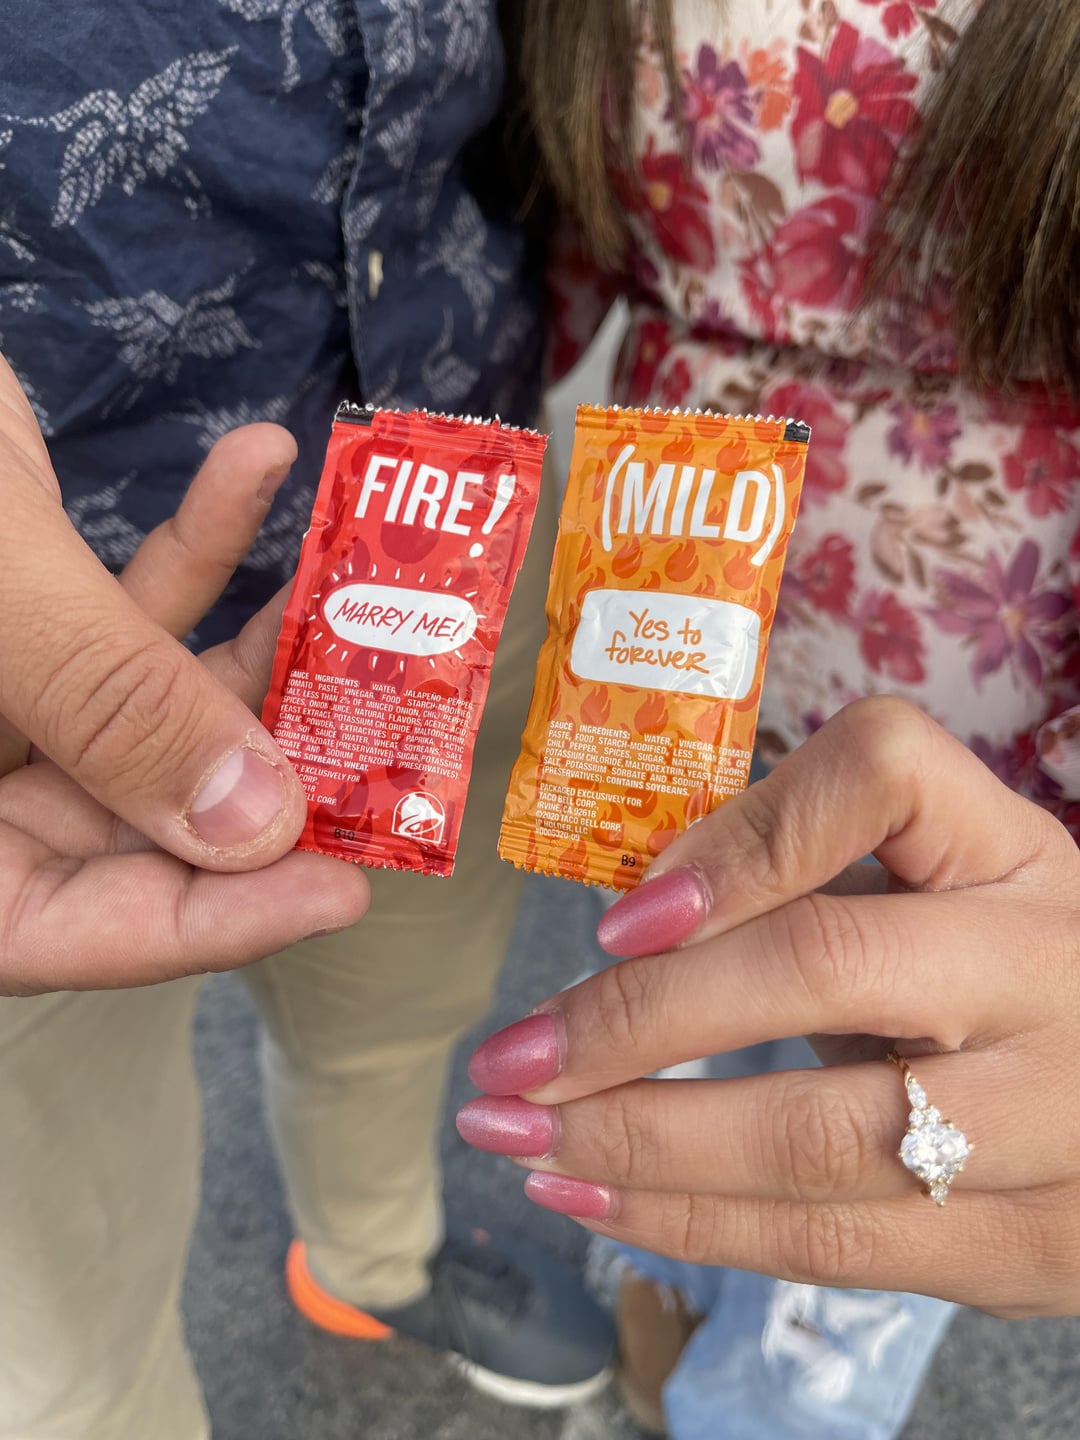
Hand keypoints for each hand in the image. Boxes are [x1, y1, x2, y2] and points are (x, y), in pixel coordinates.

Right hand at [0, 384, 369, 992]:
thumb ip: (109, 706)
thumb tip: (257, 829)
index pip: (58, 933)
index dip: (207, 926)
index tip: (344, 890)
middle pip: (121, 822)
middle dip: (258, 766)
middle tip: (384, 729)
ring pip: (135, 712)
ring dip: (244, 641)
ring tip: (350, 587)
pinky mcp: (0, 622)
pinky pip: (102, 608)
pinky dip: (178, 547)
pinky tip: (254, 462)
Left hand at [459, 698, 1079, 1318]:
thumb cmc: (991, 973)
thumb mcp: (931, 889)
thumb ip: (803, 877)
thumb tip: (634, 916)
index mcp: (1009, 852)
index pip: (884, 772)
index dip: (743, 837)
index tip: (619, 917)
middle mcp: (1042, 968)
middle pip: (822, 967)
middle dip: (636, 1018)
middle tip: (505, 1058)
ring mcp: (1050, 1120)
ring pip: (816, 1138)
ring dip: (636, 1142)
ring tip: (513, 1136)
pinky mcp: (1025, 1248)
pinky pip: (833, 1248)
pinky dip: (691, 1224)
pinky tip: (594, 1200)